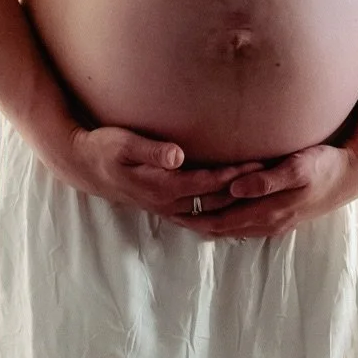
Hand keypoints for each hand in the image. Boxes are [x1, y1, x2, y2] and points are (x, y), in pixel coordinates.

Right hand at [58, 125, 264, 219]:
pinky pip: (201, 214)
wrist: (83, 166)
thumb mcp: (123, 144)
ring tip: (264, 194)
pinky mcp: (166, 205)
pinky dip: (222, 213)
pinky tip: (238, 209)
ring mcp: (167, 207)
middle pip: (216, 201)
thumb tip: (178, 155)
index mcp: (162, 187)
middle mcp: (168, 202)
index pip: (208, 183)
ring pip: (211, 211)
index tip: (259, 165)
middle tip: (273, 179)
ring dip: (237, 204)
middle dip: (244, 192)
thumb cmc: (103, 148)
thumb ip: (152, 150)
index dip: (235, 175)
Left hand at [167, 143, 357, 239]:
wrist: (351, 177)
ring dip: (207, 226)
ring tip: (183, 218)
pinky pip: (244, 227)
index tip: (168, 211)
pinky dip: (224, 224)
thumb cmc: (324, 166)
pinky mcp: (280, 218)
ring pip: (231, 230)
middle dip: (193, 223)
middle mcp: (268, 222)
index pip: (220, 220)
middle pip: (221, 228)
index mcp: (268, 211)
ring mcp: (274, 223)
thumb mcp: (298, 167)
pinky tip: (215, 219)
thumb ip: (266, 179)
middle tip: (165, 215)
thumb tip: (235, 189)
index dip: (194, 217)